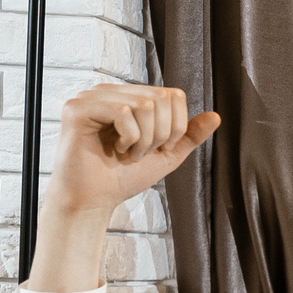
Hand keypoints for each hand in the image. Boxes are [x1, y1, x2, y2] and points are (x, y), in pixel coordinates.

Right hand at [46, 82, 219, 217]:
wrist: (96, 201)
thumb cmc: (123, 177)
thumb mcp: (166, 155)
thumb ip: (189, 135)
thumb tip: (216, 116)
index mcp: (128, 97)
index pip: (173, 94)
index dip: (175, 126)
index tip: (156, 148)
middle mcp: (109, 91)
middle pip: (161, 98)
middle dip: (161, 135)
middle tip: (141, 153)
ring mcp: (91, 97)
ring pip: (144, 104)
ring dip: (144, 140)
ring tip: (128, 153)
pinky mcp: (77, 109)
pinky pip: (122, 112)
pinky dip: (128, 138)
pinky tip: (116, 150)